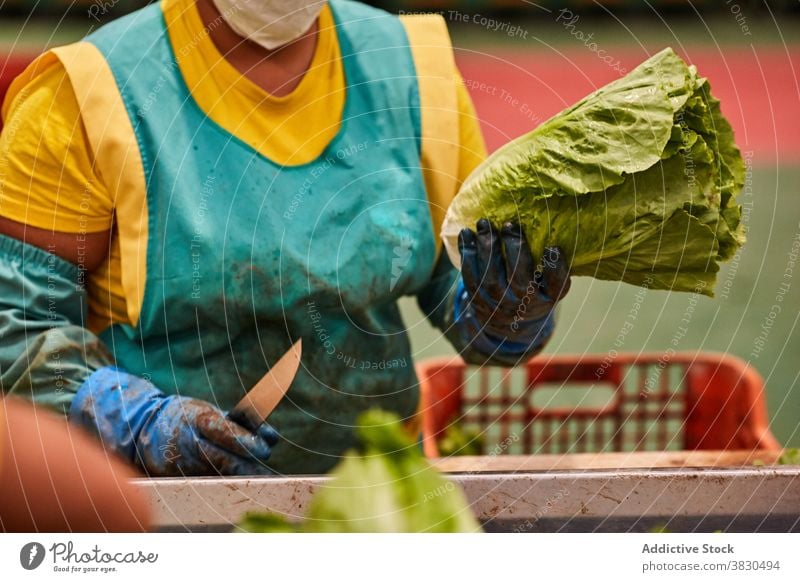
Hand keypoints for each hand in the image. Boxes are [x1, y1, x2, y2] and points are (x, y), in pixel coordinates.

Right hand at [70, 367, 278, 476]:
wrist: (143, 428)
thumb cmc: (187, 416)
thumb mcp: (210, 412)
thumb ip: (242, 424)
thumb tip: (273, 438)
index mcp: (197, 419)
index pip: (226, 432)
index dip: (248, 442)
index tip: (266, 449)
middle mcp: (188, 443)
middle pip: (224, 460)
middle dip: (249, 467)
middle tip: (265, 470)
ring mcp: (181, 464)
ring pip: (219, 477)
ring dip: (240, 478)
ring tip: (256, 478)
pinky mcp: (177, 480)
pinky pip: (207, 484)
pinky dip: (224, 484)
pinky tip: (235, 484)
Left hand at [455, 218, 570, 358]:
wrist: (510, 324)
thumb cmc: (534, 291)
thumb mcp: (547, 283)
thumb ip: (548, 262)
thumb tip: (543, 221)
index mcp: (548, 296)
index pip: (557, 284)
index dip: (556, 268)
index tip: (553, 247)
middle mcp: (525, 304)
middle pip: (520, 280)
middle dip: (514, 249)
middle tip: (509, 224)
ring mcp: (500, 306)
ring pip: (491, 279)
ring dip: (486, 248)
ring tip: (484, 224)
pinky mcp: (479, 302)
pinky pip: (470, 278)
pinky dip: (467, 254)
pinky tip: (466, 234)